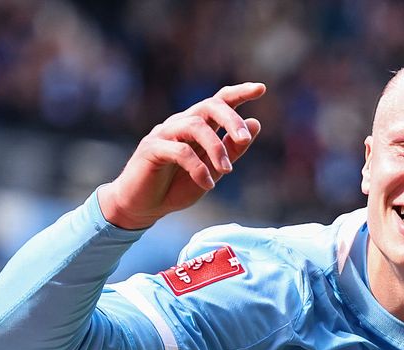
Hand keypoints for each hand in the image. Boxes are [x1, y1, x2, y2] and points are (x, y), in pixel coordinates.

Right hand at [98, 82, 266, 229]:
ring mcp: (164, 134)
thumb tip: (256, 123)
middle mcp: (180, 124)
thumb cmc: (175, 187)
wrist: (142, 206)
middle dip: (231, 120)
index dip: (239, 93)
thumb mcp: (212, 170)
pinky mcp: (151, 149)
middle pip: (208, 106)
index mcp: (196, 126)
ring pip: (195, 126)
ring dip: (216, 148)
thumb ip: (232, 149)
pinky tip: (207, 185)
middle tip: (245, 139)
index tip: (261, 88)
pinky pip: (180, 151)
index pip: (219, 102)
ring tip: (227, 171)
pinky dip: (198, 168)